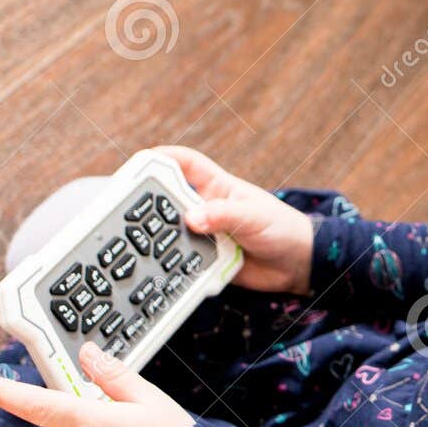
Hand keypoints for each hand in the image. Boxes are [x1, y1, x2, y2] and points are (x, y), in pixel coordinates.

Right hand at [156, 145, 313, 294]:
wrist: (297, 265)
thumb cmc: (281, 228)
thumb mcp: (254, 216)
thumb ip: (223, 215)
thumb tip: (191, 219)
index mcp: (218, 187)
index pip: (188, 164)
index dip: (165, 157)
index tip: (142, 160)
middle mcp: (207, 209)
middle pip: (170, 200)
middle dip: (151, 203)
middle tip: (130, 210)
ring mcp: (205, 235)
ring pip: (173, 233)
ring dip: (161, 237)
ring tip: (144, 243)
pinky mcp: (207, 260)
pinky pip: (184, 260)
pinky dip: (175, 264)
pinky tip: (165, 269)